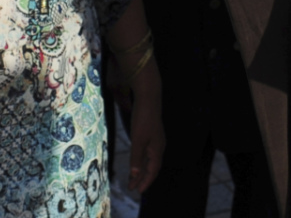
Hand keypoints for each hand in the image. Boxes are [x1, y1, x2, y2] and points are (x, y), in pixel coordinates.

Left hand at [127, 60, 163, 192]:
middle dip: (142, 178)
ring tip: (132, 179)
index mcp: (157, 149)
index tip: (138, 191)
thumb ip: (136, 157)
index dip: (145, 181)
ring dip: (140, 170)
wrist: (148, 98)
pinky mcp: (151, 134)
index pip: (152, 171)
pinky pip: (146, 152)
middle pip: (151, 167)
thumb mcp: (137, 139)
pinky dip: (141, 160)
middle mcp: (158, 146)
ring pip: (148, 160)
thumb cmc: (143, 118)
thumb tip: (134, 174)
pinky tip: (136, 162)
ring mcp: (155, 140)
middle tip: (132, 188)